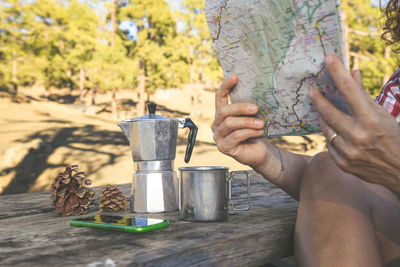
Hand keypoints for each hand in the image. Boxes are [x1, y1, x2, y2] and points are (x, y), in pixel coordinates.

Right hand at [211, 75, 274, 170]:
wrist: (259, 152)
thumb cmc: (255, 133)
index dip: (225, 86)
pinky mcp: (224, 147)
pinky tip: (259, 132)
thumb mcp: (252, 117)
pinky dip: (249, 132)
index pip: (219, 96)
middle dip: (240, 108)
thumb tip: (258, 91)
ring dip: (247, 122)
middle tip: (255, 108)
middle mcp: (217, 124)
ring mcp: (218, 136)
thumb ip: (249, 107)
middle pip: (224, 111)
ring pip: (229, 124)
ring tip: (261, 123)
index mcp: (222, 114)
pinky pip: (235, 136)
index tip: (235, 77)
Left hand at [309, 55, 399, 193]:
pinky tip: (333, 130)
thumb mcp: (383, 115)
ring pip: (326, 129)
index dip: (338, 73)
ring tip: (321, 109)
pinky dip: (330, 135)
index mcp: (371, 120)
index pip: (350, 91)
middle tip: (312, 90)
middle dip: (318, 99)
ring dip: (322, 117)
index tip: (328, 59)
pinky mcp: (343, 164)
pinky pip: (329, 144)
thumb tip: (352, 74)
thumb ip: (364, 96)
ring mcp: (349, 152)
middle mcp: (358, 136)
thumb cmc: (395, 138)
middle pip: (328, 112)